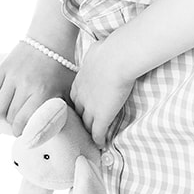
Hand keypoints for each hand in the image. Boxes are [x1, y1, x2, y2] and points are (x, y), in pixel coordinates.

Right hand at [0, 42, 74, 135]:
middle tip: (19, 123)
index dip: (22, 132)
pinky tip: (1, 103)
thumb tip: (59, 129)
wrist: (51, 38)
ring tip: (11, 113)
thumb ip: (63, 109)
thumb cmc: (62, 66)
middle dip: (14, 124)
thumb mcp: (67, 89)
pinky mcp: (3, 68)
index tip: (25, 133)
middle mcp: (26, 85)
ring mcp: (12, 76)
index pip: (24, 123)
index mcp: (43, 92)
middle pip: (11, 116)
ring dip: (3, 115)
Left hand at [71, 32, 136, 146]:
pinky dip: (98, 139)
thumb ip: (95, 55)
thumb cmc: (110, 49)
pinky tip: (101, 145)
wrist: (117, 58)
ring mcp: (91, 107)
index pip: (75, 97)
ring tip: (91, 139)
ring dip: (88, 132)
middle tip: (84, 127)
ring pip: (86, 125)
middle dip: (80, 120)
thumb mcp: (97, 50)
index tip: (83, 108)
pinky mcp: (102, 116)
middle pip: (78, 113)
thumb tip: (99, 49)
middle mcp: (81, 95)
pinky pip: (98, 132)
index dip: (79, 104)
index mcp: (80, 80)